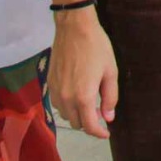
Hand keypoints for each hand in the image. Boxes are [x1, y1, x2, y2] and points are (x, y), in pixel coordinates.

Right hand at [51, 9, 117, 138]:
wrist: (74, 28)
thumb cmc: (97, 47)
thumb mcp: (111, 72)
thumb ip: (110, 97)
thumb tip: (108, 117)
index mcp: (83, 96)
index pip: (89, 125)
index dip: (99, 133)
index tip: (106, 133)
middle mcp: (66, 98)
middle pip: (76, 123)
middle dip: (89, 123)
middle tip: (100, 113)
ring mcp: (55, 91)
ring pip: (65, 115)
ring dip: (77, 114)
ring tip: (89, 103)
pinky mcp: (49, 83)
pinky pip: (57, 104)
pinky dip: (67, 105)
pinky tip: (76, 94)